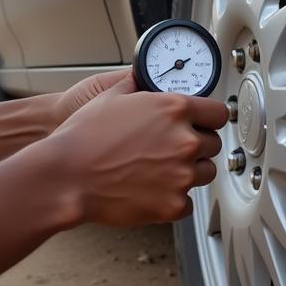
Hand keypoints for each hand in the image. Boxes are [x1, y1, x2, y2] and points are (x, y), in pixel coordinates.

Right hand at [47, 79, 228, 226]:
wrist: (66, 175)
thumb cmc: (83, 138)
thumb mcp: (110, 96)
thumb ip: (136, 86)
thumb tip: (140, 81)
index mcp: (174, 110)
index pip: (218, 113)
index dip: (209, 118)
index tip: (204, 123)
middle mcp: (184, 141)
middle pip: (213, 144)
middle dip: (196, 145)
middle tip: (172, 148)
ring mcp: (181, 175)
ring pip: (205, 172)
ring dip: (190, 170)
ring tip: (161, 169)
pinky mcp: (173, 204)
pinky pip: (187, 202)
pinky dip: (173, 198)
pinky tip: (152, 189)